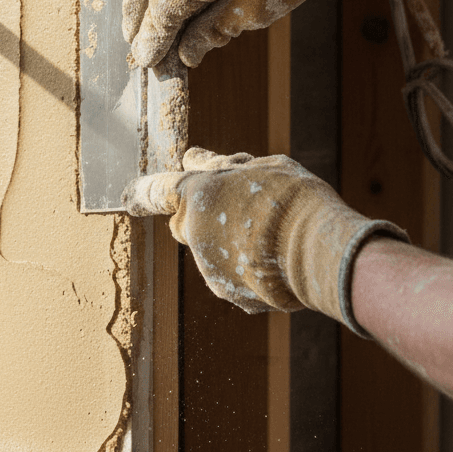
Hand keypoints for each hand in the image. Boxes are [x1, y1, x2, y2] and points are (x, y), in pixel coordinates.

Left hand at [122, 147, 408, 333]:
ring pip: (210, 251)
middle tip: (238, 206)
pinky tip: (274, 259)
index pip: (157, 190)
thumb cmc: (293, 200)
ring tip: (269, 234)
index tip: (130, 195)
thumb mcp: (261, 166)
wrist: (322, 253)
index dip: (145, 190)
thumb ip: (219, 164)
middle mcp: (195, 234)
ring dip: (228, 243)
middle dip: (201, 216)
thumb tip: (191, 157)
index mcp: (197, 195)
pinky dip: (245, 269)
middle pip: (184, 223)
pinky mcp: (231, 294)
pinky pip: (231, 276)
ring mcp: (210, 268)